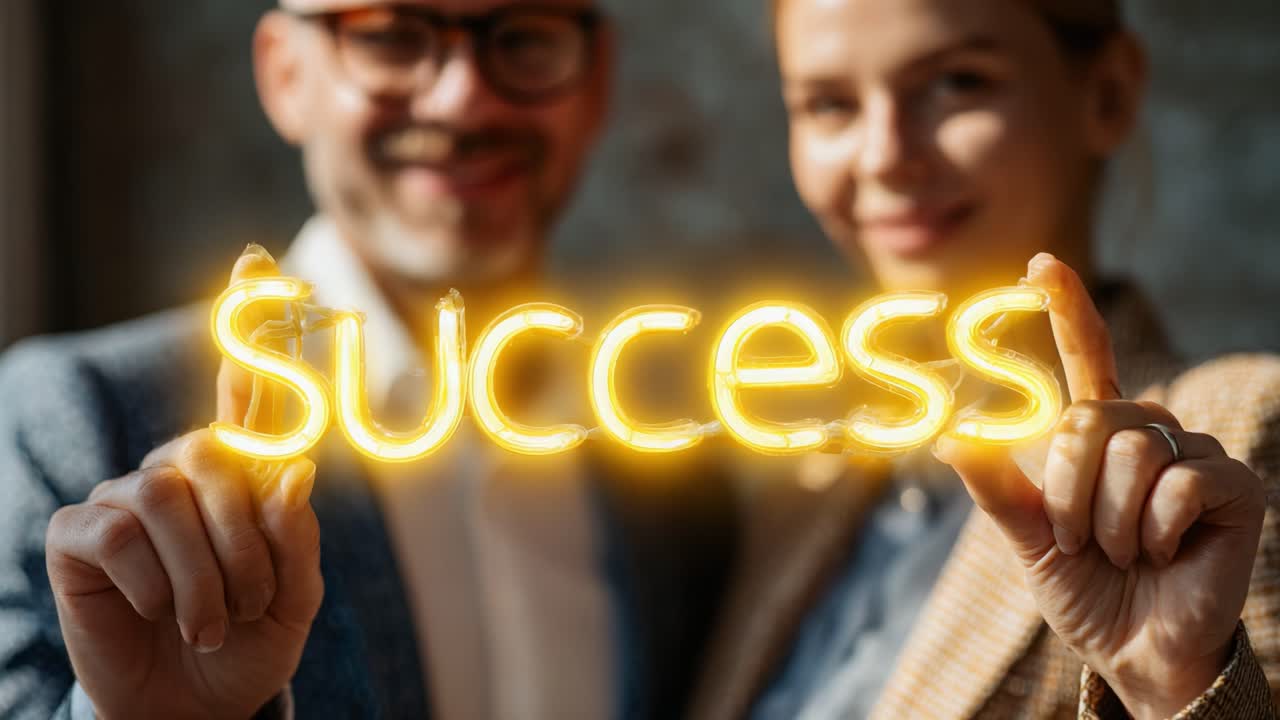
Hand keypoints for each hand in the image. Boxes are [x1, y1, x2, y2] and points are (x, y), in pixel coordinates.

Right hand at [45, 247, 323, 719]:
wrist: (193, 706)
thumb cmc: (246, 644)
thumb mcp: (294, 597)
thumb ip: (297, 535)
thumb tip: (292, 467)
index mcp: (240, 477)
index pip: (249, 393)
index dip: (255, 330)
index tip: (261, 262)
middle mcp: (181, 471)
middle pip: (219, 455)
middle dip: (247, 541)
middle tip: (251, 604)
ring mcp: (127, 496)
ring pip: (171, 497)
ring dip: (206, 575)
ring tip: (210, 622)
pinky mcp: (81, 533)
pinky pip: (122, 532)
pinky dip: (153, 585)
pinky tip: (154, 610)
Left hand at [934, 253, 1266, 719]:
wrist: (1134, 652)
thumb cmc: (1085, 590)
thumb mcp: (1030, 537)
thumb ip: (998, 487)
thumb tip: (949, 437)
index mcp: (1099, 436)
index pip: (1086, 357)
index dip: (1067, 308)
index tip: (1040, 265)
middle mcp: (1149, 432)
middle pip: (1090, 417)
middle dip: (1069, 490)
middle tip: (1080, 540)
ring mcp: (1195, 455)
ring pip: (1131, 452)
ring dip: (1110, 519)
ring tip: (1125, 552)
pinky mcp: (1234, 487)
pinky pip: (1179, 484)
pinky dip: (1156, 531)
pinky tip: (1168, 554)